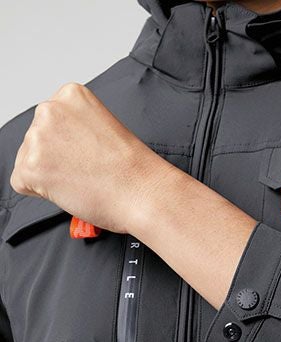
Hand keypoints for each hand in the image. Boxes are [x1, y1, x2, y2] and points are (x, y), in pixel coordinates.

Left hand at [10, 82, 157, 234]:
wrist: (143, 192)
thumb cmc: (134, 168)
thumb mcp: (105, 128)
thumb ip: (76, 128)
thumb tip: (60, 146)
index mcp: (71, 95)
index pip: (51, 120)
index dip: (69, 143)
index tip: (88, 151)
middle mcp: (50, 110)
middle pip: (36, 138)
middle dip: (56, 157)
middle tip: (87, 168)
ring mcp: (37, 138)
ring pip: (28, 160)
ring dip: (50, 174)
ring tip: (83, 178)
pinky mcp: (30, 167)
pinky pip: (22, 183)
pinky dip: (43, 192)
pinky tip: (70, 188)